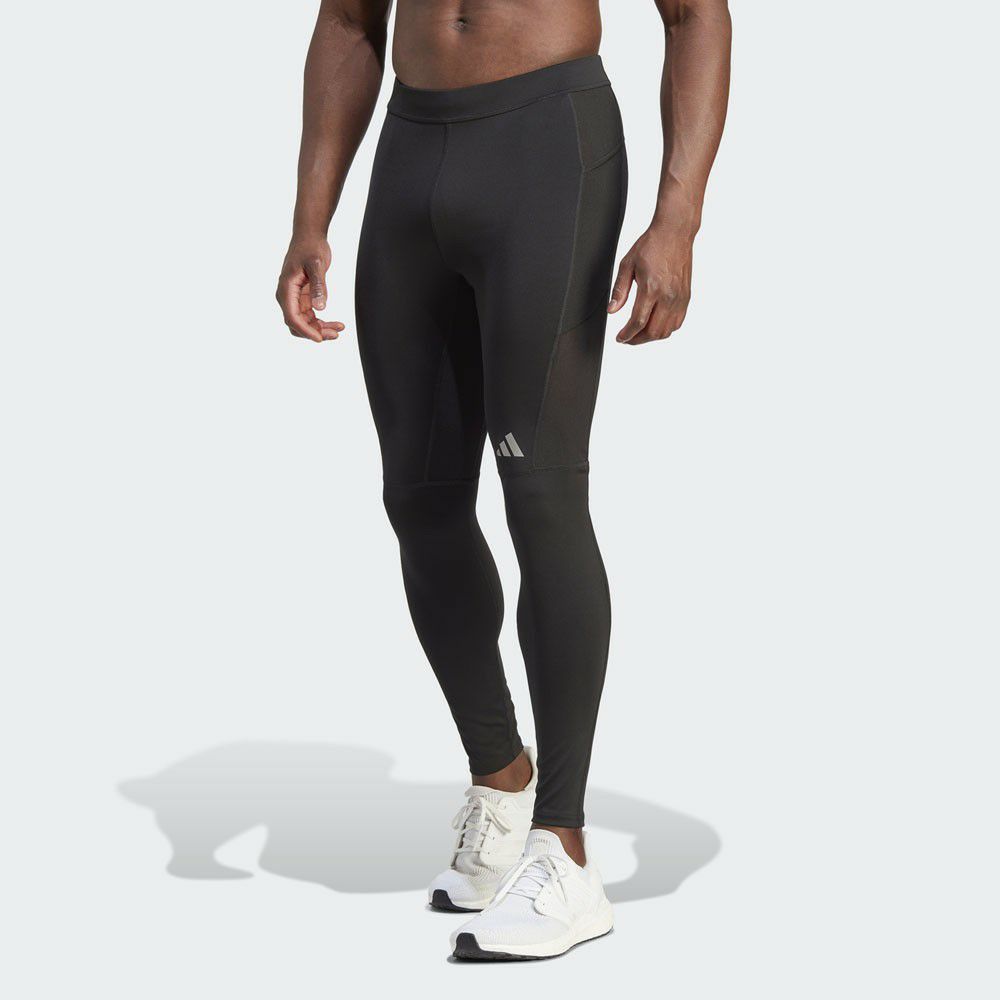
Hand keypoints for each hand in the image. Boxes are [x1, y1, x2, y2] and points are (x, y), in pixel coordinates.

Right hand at [276, 236, 343, 342]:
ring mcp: (294, 298)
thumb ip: (318, 286)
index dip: (305, 330)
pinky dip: (322, 322)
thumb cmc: (311, 247)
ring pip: (304, 323)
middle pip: (297, 324)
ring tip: (339, 329)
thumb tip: (320, 308)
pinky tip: (336, 323)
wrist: (309, 236)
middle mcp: (287, 296)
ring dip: (320, 329)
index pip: (292, 316)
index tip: (319, 338)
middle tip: (335, 334)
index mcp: (286, 289)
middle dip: (314, 332)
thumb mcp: (317, 264)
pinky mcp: (302, 298)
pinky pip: (310, 316)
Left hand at [608, 222, 693, 344]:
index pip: (638, 322)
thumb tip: (612, 310)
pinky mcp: (686, 297)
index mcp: (651, 288)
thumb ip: (619, 290)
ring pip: (666, 331)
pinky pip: (677, 323)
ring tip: (639, 333)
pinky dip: (665, 330)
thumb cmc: (652, 245)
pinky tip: (654, 325)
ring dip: (651, 337)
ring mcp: (679, 298)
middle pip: (653, 332)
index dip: (627, 335)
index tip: (620, 338)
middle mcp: (668, 296)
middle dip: (637, 340)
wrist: (674, 233)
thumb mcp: (627, 265)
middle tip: (627, 338)